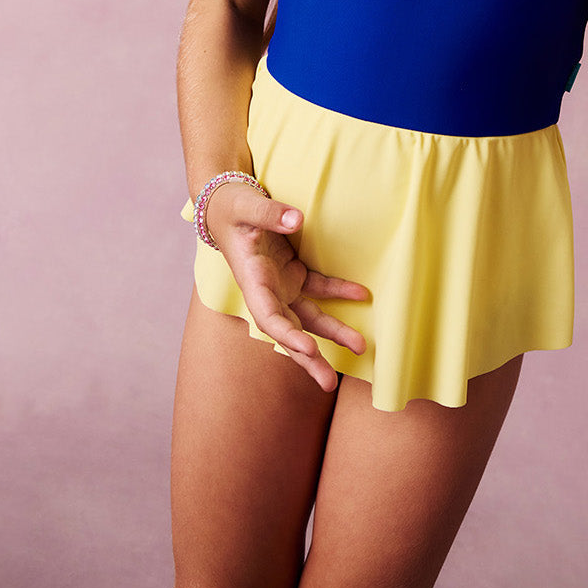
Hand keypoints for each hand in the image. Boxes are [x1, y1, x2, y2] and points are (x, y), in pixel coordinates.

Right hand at [208, 184, 368, 392]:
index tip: (308, 348)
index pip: (268, 318)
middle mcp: (266, 291)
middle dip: (309, 357)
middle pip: (290, 331)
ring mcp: (281, 285)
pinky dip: (339, 292)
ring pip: (308, 316)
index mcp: (251, 281)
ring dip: (332, 333)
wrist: (226, 205)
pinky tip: (361, 294)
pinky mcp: (293, 274)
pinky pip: (319, 288)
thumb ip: (271, 214)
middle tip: (330, 382)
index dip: (288, 335)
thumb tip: (297, 220)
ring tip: (360, 348)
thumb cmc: (232, 207)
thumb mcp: (246, 206)